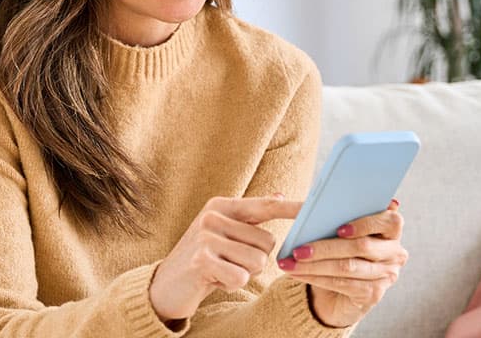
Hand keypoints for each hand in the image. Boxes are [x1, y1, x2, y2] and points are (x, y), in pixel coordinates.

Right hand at [149, 194, 301, 322]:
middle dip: (255, 259)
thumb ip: (250, 217)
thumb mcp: (224, 233)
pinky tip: (215, 280)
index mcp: (221, 205)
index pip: (265, 205)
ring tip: (221, 270)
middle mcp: (213, 216)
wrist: (165, 285)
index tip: (315, 208)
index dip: (292, 208)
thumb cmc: (203, 259)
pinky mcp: (202, 260)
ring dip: (244, 273)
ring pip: (258, 262)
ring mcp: (206, 237)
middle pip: (267, 242)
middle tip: (229, 262)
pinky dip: (232, 284)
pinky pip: (241, 277)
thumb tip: (281, 196)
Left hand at [279, 199, 407, 327]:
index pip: (391, 221)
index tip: (339, 229)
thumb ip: (336, 218)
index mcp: (391, 230)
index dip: (366, 224)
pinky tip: (297, 274)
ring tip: (291, 263)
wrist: (340, 291)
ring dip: (314, 265)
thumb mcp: (339, 233)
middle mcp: (395, 253)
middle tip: (297, 250)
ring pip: (347, 267)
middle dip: (325, 247)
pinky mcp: (373, 294)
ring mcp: (386, 275)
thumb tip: (309, 208)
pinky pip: (341, 283)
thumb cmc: (340, 252)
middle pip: (361, 247)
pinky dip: (316, 278)